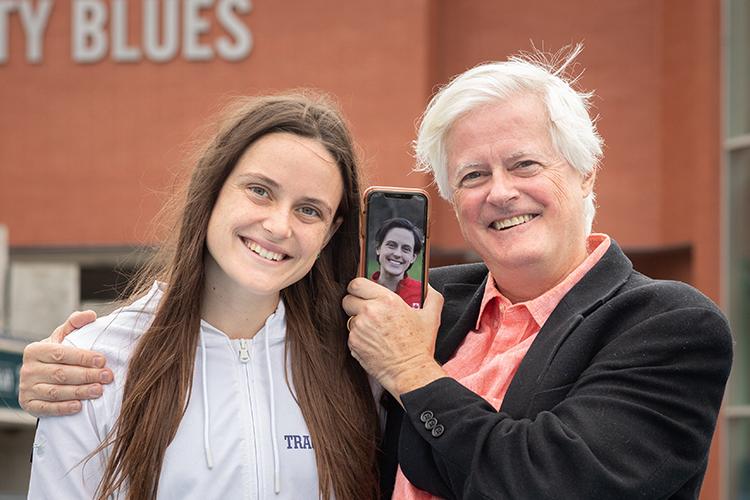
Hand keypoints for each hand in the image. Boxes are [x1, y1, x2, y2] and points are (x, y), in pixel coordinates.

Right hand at [19, 310, 113, 416]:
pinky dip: (63, 408)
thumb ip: (75, 324)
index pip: (61, 354)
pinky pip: (46, 408)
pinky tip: (79, 406)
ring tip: (98, 390)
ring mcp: (26, 388)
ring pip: (56, 391)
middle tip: (107, 376)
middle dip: (87, 375)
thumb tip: (90, 315)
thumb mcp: (63, 336)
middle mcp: (28, 369)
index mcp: (35, 350)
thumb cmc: (57, 354)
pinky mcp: (28, 404)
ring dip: (79, 392)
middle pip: (61, 373)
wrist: (41, 376)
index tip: (103, 360)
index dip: (83, 357)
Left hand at [342, 278, 445, 402]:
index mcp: (386, 300)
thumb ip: (431, 296)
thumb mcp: (431, 317)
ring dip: (358, 321)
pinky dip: (359, 336)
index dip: (359, 287)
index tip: (364, 291)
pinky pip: (351, 334)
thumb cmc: (419, 346)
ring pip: (350, 317)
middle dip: (356, 302)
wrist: (410, 372)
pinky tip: (374, 341)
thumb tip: (427, 287)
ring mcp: (359, 328)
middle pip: (348, 298)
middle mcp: (369, 312)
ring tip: (375, 329)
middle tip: (367, 309)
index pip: (358, 283)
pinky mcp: (354, 343)